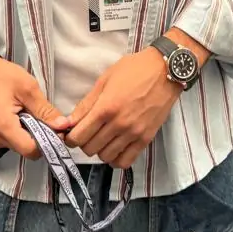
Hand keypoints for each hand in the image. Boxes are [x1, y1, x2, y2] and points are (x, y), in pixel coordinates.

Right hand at [0, 55, 70, 159]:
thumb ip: (45, 110)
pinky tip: (20, 113)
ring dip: (30, 132)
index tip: (56, 129)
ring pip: (20, 145)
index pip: (31, 150)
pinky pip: (11, 139)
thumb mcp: (28, 88)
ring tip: (28, 110)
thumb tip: (63, 125)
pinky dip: (20, 130)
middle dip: (40, 136)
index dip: (48, 141)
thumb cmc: (0, 75)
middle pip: (26, 149)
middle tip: (44, 115)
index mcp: (3, 127)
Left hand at [65, 48, 182, 168]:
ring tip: (103, 138)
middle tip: (88, 132)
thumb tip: (66, 123)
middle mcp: (119, 124)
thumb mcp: (105, 80)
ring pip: (105, 157)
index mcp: (106, 107)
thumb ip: (85, 104)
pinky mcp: (146, 138)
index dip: (70, 137)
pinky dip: (116, 159)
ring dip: (100, 150)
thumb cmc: (134, 69)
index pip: (78, 136)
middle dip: (84, 142)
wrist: (166, 70)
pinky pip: (125, 161)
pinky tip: (115, 147)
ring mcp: (134, 133)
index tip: (72, 132)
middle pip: (90, 149)